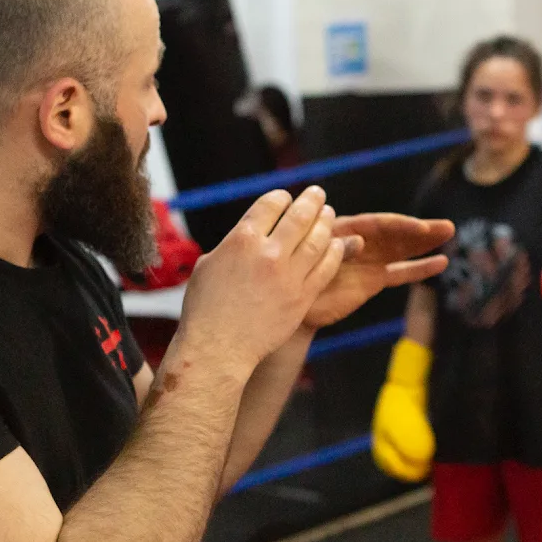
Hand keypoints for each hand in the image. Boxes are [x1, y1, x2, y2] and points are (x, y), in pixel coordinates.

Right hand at [178, 187, 347, 368]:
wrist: (218, 348)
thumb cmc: (205, 309)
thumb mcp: (208, 264)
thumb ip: (232, 245)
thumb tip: (246, 237)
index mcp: (242, 240)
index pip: (270, 205)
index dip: (281, 198)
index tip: (285, 198)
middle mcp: (269, 253)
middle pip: (298, 217)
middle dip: (311, 201)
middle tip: (318, 193)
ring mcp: (289, 276)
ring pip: (317, 240)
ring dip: (325, 223)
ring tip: (329, 213)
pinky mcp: (302, 297)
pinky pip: (325, 268)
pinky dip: (333, 252)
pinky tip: (336, 244)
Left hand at [302, 213, 453, 329]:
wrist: (290, 306)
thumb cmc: (294, 275)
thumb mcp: (311, 257)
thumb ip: (336, 248)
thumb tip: (360, 242)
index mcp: (344, 229)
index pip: (377, 224)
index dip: (400, 225)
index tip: (420, 227)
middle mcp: (361, 242)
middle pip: (395, 234)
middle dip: (421, 230)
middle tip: (448, 227)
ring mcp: (369, 262)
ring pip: (401, 250)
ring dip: (424, 243)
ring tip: (449, 233)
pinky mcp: (374, 281)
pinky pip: (399, 273)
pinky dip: (418, 269)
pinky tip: (440, 263)